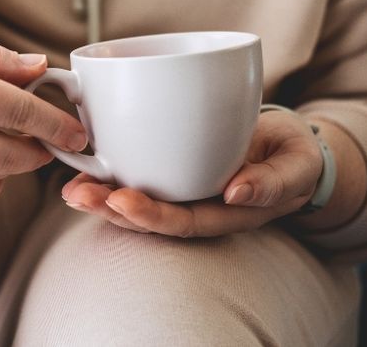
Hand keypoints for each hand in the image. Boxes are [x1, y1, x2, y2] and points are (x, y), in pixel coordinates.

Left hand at [60, 110, 322, 235]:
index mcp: (225, 213)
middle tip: (77, 193)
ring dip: (101, 194)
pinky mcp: (171, 165)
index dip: (150, 216)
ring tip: (70, 187)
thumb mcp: (296, 166)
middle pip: (148, 216)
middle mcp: (197, 205)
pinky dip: (109, 170)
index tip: (121, 200)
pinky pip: (138, 173)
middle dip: (109, 208)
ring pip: (136, 198)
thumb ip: (272, 181)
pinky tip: (83, 162)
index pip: (182, 222)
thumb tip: (236, 193)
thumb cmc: (292, 156)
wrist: (289, 145)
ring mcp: (182, 188)